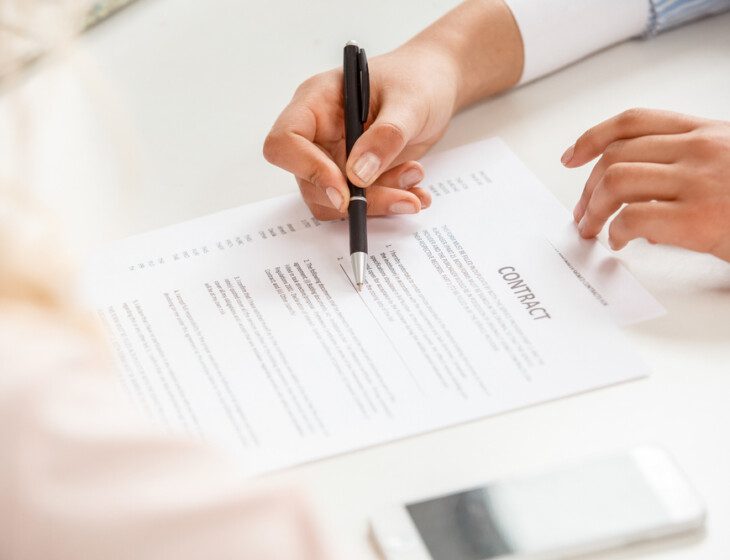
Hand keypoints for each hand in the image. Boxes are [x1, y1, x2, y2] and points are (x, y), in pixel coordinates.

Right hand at [263, 43, 457, 219]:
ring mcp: (334, 156)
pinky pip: (358, 203)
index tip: (344, 190)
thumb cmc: (418, 78)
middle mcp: (318, 132)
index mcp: (317, 102)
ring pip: (334, 200)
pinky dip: (387, 204)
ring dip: (376, 202)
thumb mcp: (410, 102)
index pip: (285, 142)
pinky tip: (414, 191)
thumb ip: (386, 136)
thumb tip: (357, 174)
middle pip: (310, 182)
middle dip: (356, 197)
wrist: (437, 86)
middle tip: (402, 197)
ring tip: (414, 179)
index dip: (307, 169)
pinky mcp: (353, 176)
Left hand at [563, 109, 729, 261]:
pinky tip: (620, 241)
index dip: (593, 138)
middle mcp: (700, 149)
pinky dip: (616, 231)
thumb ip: (685, 172)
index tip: (571, 157)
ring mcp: (698, 181)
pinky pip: (633, 218)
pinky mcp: (698, 218)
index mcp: (707, 132)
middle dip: (588, 187)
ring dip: (594, 209)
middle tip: (582, 212)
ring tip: (593, 229)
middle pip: (616, 155)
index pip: (634, 122)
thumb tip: (640, 206)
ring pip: (616, 180)